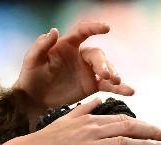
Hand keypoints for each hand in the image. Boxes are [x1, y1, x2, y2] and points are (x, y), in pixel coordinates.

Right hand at [0, 97, 160, 144]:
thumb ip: (84, 109)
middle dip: (151, 132)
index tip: (157, 129)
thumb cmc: (43, 138)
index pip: (122, 120)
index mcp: (88, 120)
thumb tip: (99, 99)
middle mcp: (90, 131)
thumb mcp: (64, 118)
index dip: (143, 124)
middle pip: (127, 129)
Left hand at [14, 21, 134, 120]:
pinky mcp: (91, 85)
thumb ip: (41, 45)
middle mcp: (81, 56)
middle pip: (97, 55)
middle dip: (103, 64)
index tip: (105, 28)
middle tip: (105, 75)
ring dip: (114, 74)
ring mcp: (88, 71)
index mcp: (67, 45)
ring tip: (117, 82)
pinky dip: (119, 88)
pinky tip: (130, 92)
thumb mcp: (31, 60)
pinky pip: (108, 85)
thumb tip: (54, 30)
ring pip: (106, 68)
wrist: (33, 99)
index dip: (94, 28)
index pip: (83, 32)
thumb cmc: (30, 77)